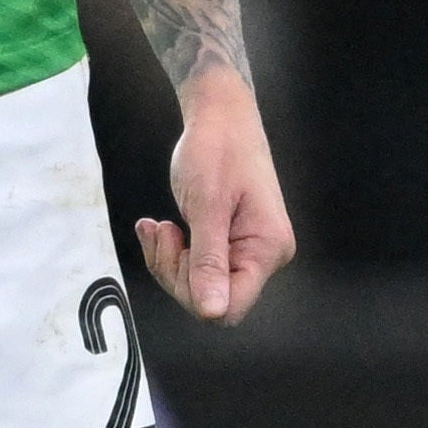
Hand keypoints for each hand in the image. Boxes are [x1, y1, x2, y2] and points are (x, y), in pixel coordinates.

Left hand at [137, 68, 296, 322]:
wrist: (221, 115)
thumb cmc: (218, 148)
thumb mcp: (206, 205)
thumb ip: (208, 261)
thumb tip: (213, 312)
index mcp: (268, 248)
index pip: (231, 305)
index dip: (195, 291)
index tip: (177, 251)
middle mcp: (265, 255)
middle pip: (211, 298)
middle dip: (176, 270)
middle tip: (163, 230)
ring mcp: (248, 250)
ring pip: (199, 284)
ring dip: (169, 259)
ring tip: (159, 226)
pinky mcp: (231, 243)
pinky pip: (197, 266)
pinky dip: (173, 251)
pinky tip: (163, 227)